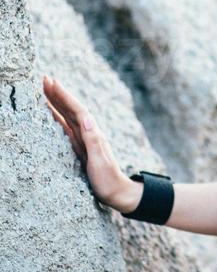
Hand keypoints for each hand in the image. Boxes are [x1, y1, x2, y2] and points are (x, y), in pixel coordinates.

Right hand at [42, 74, 141, 213]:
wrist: (117, 192)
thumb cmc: (108, 179)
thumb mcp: (100, 161)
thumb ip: (94, 140)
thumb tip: (87, 118)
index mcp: (92, 133)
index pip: (77, 110)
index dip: (65, 96)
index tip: (53, 82)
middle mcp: (88, 133)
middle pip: (71, 109)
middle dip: (58, 94)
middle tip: (44, 79)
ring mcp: (84, 140)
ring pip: (67, 116)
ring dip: (57, 103)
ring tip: (45, 90)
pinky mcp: (80, 147)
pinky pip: (66, 128)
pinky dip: (57, 118)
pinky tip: (51, 114)